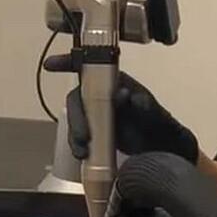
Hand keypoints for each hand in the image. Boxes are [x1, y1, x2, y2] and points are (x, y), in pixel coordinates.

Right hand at [67, 72, 197, 162]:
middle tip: (83, 136)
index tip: (51, 65)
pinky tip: (82, 154)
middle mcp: (102, 94)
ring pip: (76, 117)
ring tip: (83, 150)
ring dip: (75, 132)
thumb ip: (142, 104)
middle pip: (78, 98)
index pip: (90, 67)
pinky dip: (77, 143)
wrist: (164, 151)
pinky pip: (78, 133)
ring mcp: (96, 113)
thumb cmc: (162, 126)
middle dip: (76, 116)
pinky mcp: (94, 130)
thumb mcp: (157, 114)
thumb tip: (123, 94)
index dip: (68, 62)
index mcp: (116, 82)